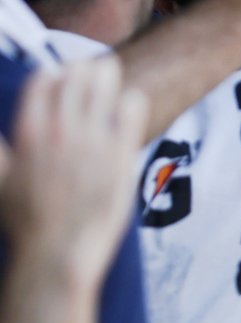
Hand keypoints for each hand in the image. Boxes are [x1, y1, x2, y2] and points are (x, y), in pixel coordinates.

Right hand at [0, 60, 148, 285]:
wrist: (58, 252)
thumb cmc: (26, 220)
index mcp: (28, 132)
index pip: (43, 81)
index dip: (55, 74)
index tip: (63, 76)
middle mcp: (59, 130)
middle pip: (76, 77)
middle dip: (84, 70)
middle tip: (93, 71)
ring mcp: (92, 140)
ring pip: (104, 85)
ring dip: (107, 77)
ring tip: (110, 77)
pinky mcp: (120, 154)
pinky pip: (131, 108)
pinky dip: (131, 101)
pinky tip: (129, 106)